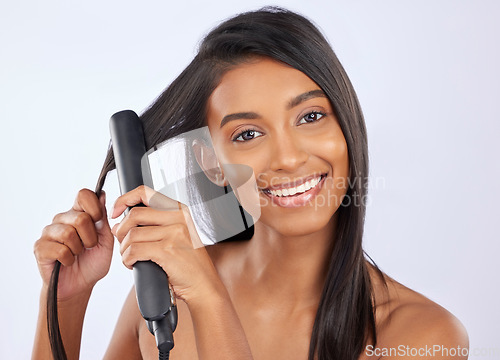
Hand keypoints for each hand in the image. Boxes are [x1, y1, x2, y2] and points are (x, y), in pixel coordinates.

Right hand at [34, 189, 113, 299]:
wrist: (80, 285)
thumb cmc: (93, 261)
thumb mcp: (106, 240)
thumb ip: (103, 219)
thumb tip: (101, 194)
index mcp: (79, 213)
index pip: (83, 195)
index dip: (94, 207)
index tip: (98, 222)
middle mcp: (62, 219)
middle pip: (80, 218)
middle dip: (91, 237)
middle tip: (88, 246)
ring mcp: (49, 232)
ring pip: (68, 233)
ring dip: (79, 249)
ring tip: (78, 254)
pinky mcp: (40, 247)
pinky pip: (59, 250)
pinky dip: (69, 259)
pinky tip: (68, 261)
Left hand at [111, 185, 223, 303]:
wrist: (204, 284)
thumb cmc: (189, 264)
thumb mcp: (176, 236)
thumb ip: (151, 226)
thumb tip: (118, 224)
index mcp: (179, 210)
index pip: (145, 193)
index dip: (125, 199)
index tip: (116, 211)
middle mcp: (178, 218)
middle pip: (134, 214)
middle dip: (121, 230)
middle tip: (123, 243)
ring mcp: (174, 233)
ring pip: (132, 235)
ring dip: (124, 249)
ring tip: (129, 257)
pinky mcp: (167, 251)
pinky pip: (134, 251)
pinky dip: (127, 259)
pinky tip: (132, 264)